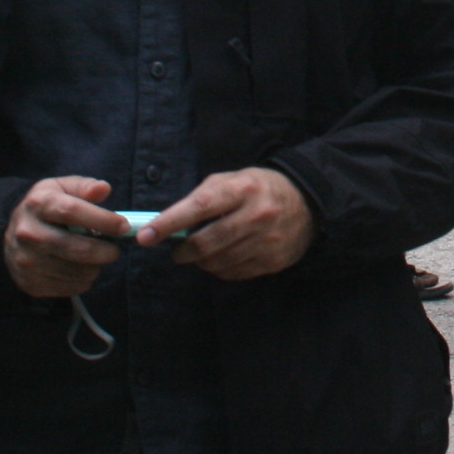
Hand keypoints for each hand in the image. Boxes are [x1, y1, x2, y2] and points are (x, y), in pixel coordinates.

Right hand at [3, 176, 128, 297]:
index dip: (103, 220)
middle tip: (115, 250)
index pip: (73, 212)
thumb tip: (103, 189)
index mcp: (38, 204)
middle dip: (105, 251)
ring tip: (96, 258)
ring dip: (95, 267)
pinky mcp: (29, 282)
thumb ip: (85, 187)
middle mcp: (28, 233)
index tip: (123, 226)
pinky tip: (81, 269)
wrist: (13, 234)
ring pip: (75, 272)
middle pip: (77, 248)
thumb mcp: (63, 187)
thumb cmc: (47, 207)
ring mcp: (26, 260)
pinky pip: (68, 287)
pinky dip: (83, 280)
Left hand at [144, 166, 315, 280]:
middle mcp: (256, 215)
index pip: (199, 206)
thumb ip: (202, 197)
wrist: (308, 204)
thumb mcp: (233, 180)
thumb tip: (167, 223)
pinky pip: (232, 273)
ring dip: (200, 261)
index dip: (168, 223)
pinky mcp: (272, 261)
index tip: (144, 235)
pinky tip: (222, 256)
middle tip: (176, 249)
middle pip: (205, 243)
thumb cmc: (259, 188)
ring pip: (216, 262)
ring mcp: (266, 241)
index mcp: (243, 189)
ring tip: (201, 251)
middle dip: (181, 250)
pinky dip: (219, 267)